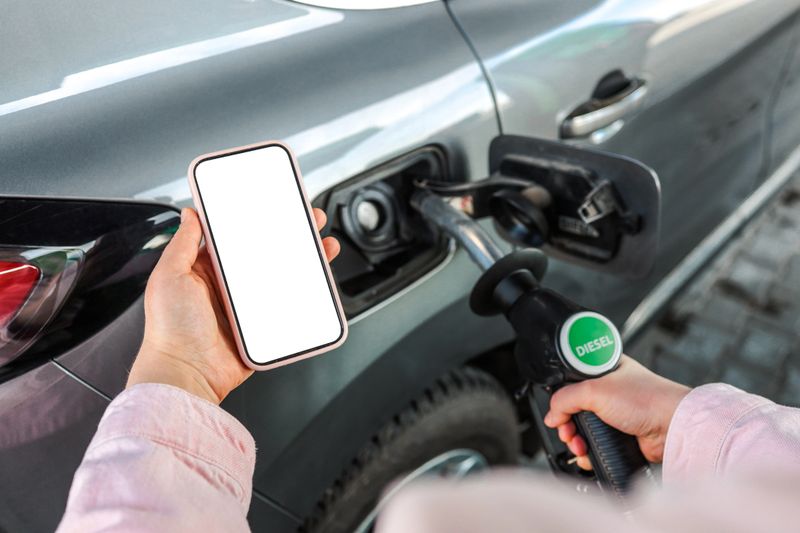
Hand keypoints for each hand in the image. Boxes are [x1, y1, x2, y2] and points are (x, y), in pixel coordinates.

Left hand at [127, 207, 340, 403]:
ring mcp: (246, 309)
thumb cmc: (169, 329)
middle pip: (266, 256)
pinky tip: (317, 283)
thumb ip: (182, 243)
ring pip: (282, 279)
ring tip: (322, 247)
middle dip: (289, 237)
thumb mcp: (169, 275)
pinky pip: (287, 309)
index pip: (236, 239)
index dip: (256, 222)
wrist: (185, 374)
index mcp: (206, 271)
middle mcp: (228, 288)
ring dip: (304, 263)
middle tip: (308, 221)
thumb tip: (190, 214)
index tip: (274, 206)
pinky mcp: (261, 329)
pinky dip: (304, 297)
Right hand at [544, 355, 689, 469]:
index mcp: (603, 368)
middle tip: (567, 430)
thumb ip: (565, 399)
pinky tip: (588, 452)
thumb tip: (552, 414)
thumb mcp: (595, 390)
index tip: (557, 408)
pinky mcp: (620, 434)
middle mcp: (609, 389)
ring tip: (579, 444)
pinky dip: (589, 450)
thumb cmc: (647, 399)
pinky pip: (596, 442)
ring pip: (583, 427)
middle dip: (566, 423)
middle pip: (573, 407)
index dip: (561, 395)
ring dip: (576, 439)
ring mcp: (615, 413)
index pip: (570, 379)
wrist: (673, 427)